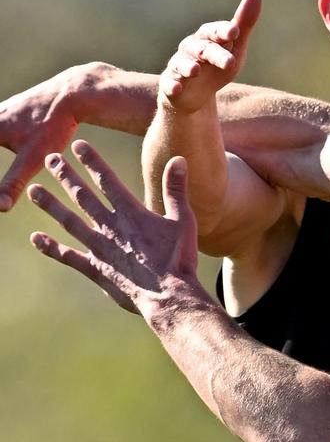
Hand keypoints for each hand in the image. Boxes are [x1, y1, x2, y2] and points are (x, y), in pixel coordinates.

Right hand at [0, 67, 88, 211]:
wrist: (72, 93)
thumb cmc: (52, 126)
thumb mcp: (31, 158)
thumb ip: (12, 183)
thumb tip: (0, 208)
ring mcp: (0, 109)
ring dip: (0, 142)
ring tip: (15, 151)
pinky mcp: (12, 108)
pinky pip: (0, 123)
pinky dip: (2, 135)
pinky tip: (11, 141)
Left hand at [28, 139, 201, 320]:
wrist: (169, 295)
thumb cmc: (180, 258)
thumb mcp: (184, 220)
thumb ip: (176, 189)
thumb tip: (177, 159)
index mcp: (132, 213)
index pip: (107, 180)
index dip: (92, 161)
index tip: (78, 145)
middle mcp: (111, 227)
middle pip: (83, 196)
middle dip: (66, 176)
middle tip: (50, 158)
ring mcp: (100, 249)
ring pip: (70, 222)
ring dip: (51, 205)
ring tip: (34, 191)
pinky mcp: (96, 269)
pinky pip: (69, 256)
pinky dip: (51, 247)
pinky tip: (36, 238)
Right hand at [161, 0, 262, 113]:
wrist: (196, 93)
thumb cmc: (217, 64)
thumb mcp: (234, 46)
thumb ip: (244, 24)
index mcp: (207, 38)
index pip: (214, 32)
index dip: (223, 31)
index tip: (234, 32)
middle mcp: (190, 48)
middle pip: (202, 49)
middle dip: (215, 54)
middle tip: (230, 62)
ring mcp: (179, 66)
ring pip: (182, 64)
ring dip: (188, 67)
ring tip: (196, 71)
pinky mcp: (170, 84)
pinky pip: (169, 84)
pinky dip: (172, 86)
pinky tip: (176, 89)